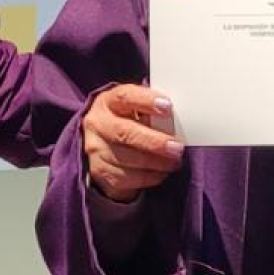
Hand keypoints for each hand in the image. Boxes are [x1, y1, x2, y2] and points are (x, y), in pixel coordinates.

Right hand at [83, 85, 184, 201]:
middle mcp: (97, 124)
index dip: (146, 101)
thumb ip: (152, 110)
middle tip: (177, 148)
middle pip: (125, 133)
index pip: (125, 97)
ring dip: (156, 163)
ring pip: (127, 159)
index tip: (168, 107)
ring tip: (175, 162)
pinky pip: (127, 177)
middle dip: (154, 142)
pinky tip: (162, 172)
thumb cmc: (127, 121)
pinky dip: (149, 177)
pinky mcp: (99, 171)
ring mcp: (95, 149)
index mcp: (108, 101)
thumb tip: (178, 119)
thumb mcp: (135, 108)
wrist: (103, 145)